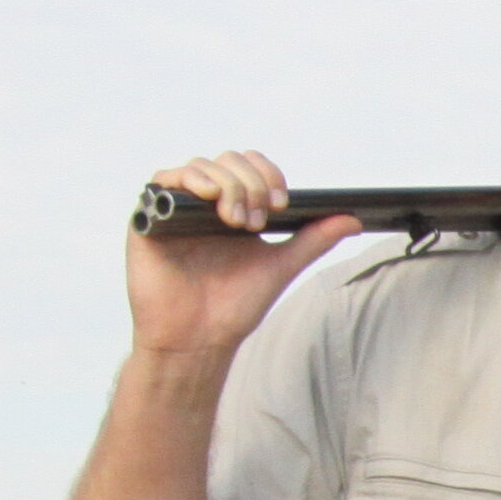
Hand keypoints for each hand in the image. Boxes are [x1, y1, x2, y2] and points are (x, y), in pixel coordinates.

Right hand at [127, 149, 360, 367]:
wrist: (198, 338)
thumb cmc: (234, 306)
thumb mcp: (281, 265)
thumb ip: (313, 239)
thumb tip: (351, 219)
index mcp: (235, 208)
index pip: (252, 168)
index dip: (269, 175)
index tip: (282, 204)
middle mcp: (205, 203)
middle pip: (230, 161)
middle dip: (251, 183)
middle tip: (258, 219)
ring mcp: (176, 208)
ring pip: (202, 166)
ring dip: (227, 185)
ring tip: (236, 221)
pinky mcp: (149, 217)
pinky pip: (164, 180)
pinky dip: (191, 180)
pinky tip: (209, 199)